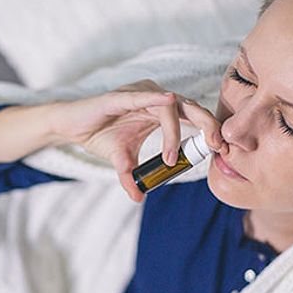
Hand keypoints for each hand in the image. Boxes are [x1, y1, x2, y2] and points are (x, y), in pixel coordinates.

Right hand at [48, 79, 225, 202]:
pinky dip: (155, 99)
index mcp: (161, 112)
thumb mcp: (121, 160)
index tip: (221, 150)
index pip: (193, 118)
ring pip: (168, 108)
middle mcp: (155, 99)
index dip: (208, 131)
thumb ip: (132, 177)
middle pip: (190, 108)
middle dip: (207, 125)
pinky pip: (141, 97)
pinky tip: (168, 101)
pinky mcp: (120, 96)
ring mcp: (139, 95)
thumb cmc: (100, 135)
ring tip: (171, 157)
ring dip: (173, 132)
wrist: (71, 126)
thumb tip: (138, 198)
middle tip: (218, 146)